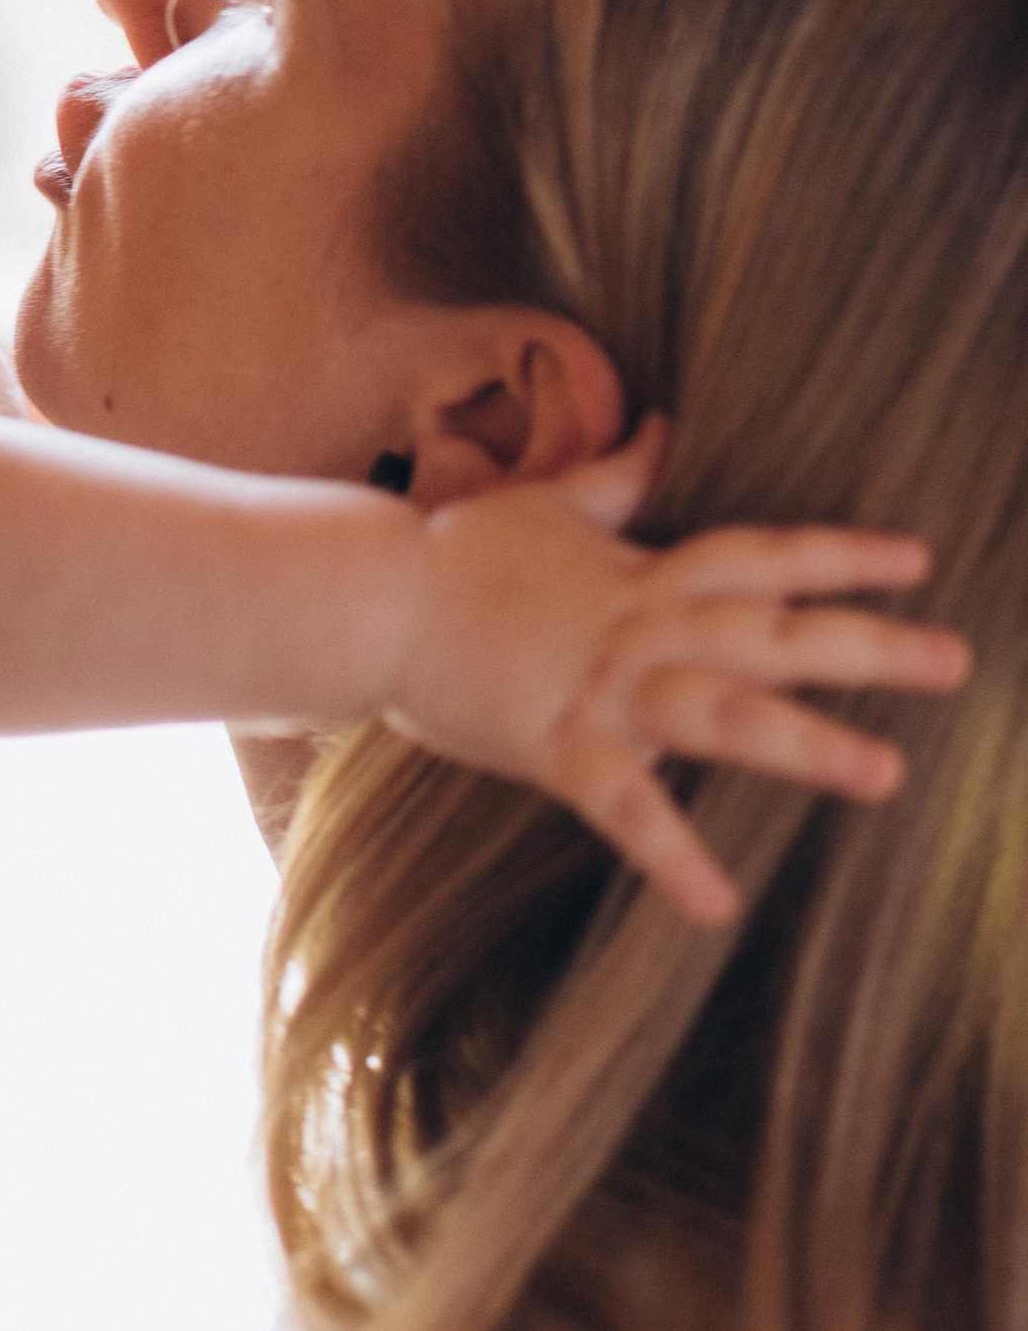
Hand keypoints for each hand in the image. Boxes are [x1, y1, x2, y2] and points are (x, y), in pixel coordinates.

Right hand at [388, 425, 972, 925]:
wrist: (374, 595)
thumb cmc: (459, 553)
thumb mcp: (550, 503)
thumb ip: (618, 475)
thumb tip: (663, 425)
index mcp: (647, 571)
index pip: (764, 556)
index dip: (842, 556)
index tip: (921, 559)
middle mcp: (642, 624)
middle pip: (772, 631)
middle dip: (867, 645)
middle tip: (956, 661)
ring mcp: (604, 684)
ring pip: (720, 711)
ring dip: (804, 742)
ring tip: (885, 775)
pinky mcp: (556, 742)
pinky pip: (624, 806)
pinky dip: (671, 856)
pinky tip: (719, 906)